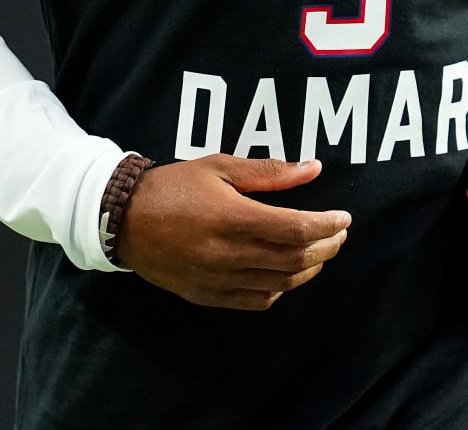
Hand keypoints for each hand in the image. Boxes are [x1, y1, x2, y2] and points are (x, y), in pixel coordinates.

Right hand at [114, 155, 350, 310]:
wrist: (122, 219)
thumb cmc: (173, 186)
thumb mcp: (220, 167)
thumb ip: (269, 172)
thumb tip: (313, 170)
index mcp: (231, 217)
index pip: (295, 228)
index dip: (327, 224)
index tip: (344, 217)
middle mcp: (226, 253)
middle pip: (294, 259)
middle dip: (326, 247)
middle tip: (339, 234)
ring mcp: (217, 279)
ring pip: (280, 284)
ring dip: (308, 270)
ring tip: (320, 252)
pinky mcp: (207, 296)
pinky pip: (256, 300)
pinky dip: (280, 289)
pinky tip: (287, 274)